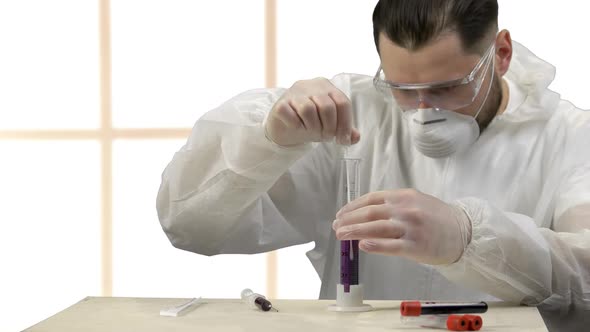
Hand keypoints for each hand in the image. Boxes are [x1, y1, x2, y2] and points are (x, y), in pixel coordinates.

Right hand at [265, 78, 360, 146]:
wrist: (284, 126)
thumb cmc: (310, 122)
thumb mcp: (330, 125)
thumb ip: (345, 130)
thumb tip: (355, 138)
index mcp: (326, 87)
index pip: (343, 103)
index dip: (346, 124)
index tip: (342, 140)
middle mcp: (310, 86)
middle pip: (327, 106)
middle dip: (329, 127)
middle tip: (326, 137)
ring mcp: (294, 93)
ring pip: (308, 110)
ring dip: (313, 127)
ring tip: (311, 132)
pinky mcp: (280, 104)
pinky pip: (290, 115)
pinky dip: (296, 125)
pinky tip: (297, 127)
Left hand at [332, 189, 471, 264]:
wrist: (464, 233)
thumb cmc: (437, 218)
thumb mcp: (415, 202)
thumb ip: (393, 205)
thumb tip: (365, 214)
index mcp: (403, 196)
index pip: (371, 199)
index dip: (352, 207)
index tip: (340, 214)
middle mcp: (406, 209)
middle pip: (370, 213)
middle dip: (349, 220)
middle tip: (336, 227)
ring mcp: (411, 227)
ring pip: (376, 228)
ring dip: (355, 231)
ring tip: (341, 235)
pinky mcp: (416, 245)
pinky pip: (392, 245)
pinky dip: (375, 245)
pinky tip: (362, 245)